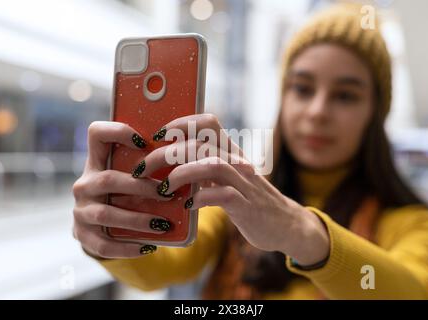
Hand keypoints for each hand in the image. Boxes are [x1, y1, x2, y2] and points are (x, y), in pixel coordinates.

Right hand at [72, 121, 173, 258]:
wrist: (99, 225)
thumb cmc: (124, 193)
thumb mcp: (128, 175)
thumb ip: (146, 167)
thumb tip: (187, 158)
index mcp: (96, 162)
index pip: (96, 133)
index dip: (117, 132)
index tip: (144, 141)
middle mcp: (84, 184)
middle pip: (107, 179)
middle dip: (140, 187)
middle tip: (167, 193)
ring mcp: (80, 210)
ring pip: (106, 214)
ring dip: (138, 220)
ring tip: (163, 225)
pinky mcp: (82, 235)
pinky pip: (104, 244)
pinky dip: (128, 248)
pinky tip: (150, 247)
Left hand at [133, 114, 330, 264]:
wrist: (284, 223)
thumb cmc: (248, 199)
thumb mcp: (228, 177)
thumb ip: (205, 167)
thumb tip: (169, 161)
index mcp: (232, 151)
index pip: (208, 122)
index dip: (181, 123)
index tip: (158, 134)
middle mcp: (238, 162)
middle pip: (200, 143)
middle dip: (165, 153)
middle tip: (143, 168)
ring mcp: (244, 182)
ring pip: (211, 164)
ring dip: (180, 173)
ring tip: (163, 188)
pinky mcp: (247, 205)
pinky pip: (222, 195)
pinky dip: (200, 198)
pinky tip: (187, 205)